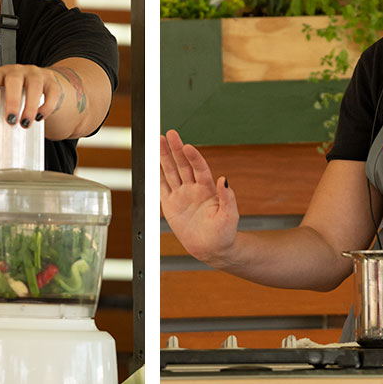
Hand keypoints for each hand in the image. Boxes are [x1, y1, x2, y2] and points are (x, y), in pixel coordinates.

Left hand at [0, 64, 65, 133]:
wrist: (37, 90)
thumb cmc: (10, 95)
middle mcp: (16, 72)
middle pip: (14, 80)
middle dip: (12, 101)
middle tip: (9, 120)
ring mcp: (35, 75)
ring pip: (34, 85)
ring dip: (30, 105)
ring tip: (25, 123)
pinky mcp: (51, 82)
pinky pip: (52, 91)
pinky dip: (48, 105)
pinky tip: (41, 118)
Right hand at [160, 129, 239, 264]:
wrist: (211, 249)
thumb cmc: (224, 233)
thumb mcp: (230, 216)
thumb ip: (227, 197)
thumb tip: (224, 179)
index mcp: (208, 189)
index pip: (199, 169)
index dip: (194, 157)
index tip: (188, 146)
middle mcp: (194, 188)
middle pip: (182, 165)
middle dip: (175, 149)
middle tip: (169, 134)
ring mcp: (181, 195)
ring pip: (171, 172)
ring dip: (164, 157)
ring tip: (158, 141)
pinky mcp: (170, 204)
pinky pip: (162, 186)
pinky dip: (156, 175)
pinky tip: (152, 162)